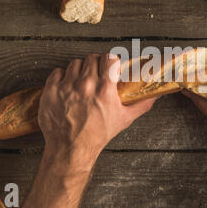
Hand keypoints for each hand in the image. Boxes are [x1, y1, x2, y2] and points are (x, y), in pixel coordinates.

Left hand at [38, 54, 155, 173]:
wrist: (71, 149)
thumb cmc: (97, 135)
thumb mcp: (123, 119)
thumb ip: (141, 105)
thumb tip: (155, 96)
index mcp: (104, 90)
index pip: (109, 59)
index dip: (110, 61)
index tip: (110, 66)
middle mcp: (85, 86)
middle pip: (92, 58)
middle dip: (96, 64)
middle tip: (96, 74)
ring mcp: (66, 87)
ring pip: (75, 63)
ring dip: (80, 70)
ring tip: (82, 81)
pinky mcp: (51, 91)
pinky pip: (57, 72)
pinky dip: (62, 77)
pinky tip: (67, 86)